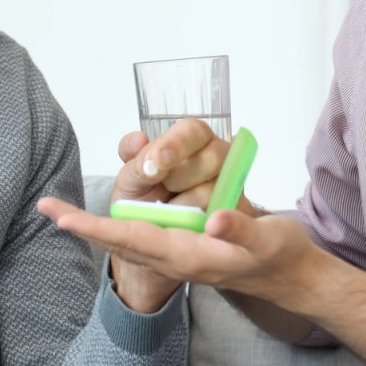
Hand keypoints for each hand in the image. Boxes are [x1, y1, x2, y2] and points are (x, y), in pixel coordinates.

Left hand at [35, 199, 322, 305]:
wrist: (292, 278)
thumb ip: (240, 232)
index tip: (62, 219)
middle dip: (84, 226)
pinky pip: (145, 236)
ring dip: (97, 226)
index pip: (133, 239)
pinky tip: (109, 216)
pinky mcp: (186, 248)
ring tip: (63, 213)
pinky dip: (121, 225)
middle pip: (120, 240)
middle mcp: (176, 257)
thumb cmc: (280, 257)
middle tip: (45, 208)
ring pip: (129, 238)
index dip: (97, 228)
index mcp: (189, 256)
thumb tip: (214, 220)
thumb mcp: (266, 242)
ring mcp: (179, 255)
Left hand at [110, 118, 254, 215]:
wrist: (150, 234)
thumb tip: (139, 140)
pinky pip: (223, 216)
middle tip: (164, 189)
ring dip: (186, 204)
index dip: (177, 144)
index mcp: (192, 141)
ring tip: (170, 209)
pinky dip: (199, 222)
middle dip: (181, 177)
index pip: (194, 130)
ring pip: (215, 190)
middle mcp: (216, 159)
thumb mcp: (130, 179)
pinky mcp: (235, 213)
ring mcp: (228, 186)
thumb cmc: (144, 199)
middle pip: (214, 157)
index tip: (158, 161)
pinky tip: (184, 223)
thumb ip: (134, 159)